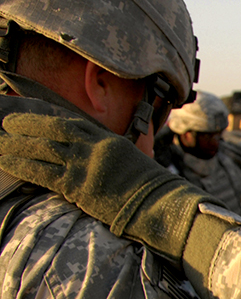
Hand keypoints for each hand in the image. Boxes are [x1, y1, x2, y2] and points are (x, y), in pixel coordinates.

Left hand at [0, 112, 213, 264]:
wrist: (166, 208)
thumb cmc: (151, 192)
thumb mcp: (129, 163)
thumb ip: (106, 154)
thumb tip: (85, 155)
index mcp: (106, 139)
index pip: (66, 115)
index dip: (38, 103)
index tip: (17, 90)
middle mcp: (95, 147)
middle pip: (50, 126)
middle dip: (22, 119)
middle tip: (0, 115)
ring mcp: (88, 166)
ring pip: (42, 147)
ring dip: (15, 142)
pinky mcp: (81, 187)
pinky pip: (43, 173)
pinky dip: (21, 164)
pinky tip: (4, 160)